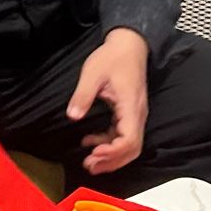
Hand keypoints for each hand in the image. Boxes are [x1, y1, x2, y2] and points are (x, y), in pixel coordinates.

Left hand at [67, 29, 150, 173]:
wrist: (128, 45)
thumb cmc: (113, 57)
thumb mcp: (92, 74)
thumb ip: (82, 96)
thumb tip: (73, 116)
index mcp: (130, 105)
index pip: (130, 139)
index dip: (113, 152)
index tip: (94, 153)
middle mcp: (137, 114)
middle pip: (132, 148)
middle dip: (112, 160)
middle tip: (90, 165)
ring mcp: (135, 115)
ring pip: (129, 145)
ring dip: (111, 156)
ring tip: (89, 162)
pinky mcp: (129, 113)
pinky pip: (123, 136)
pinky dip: (109, 144)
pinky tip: (91, 143)